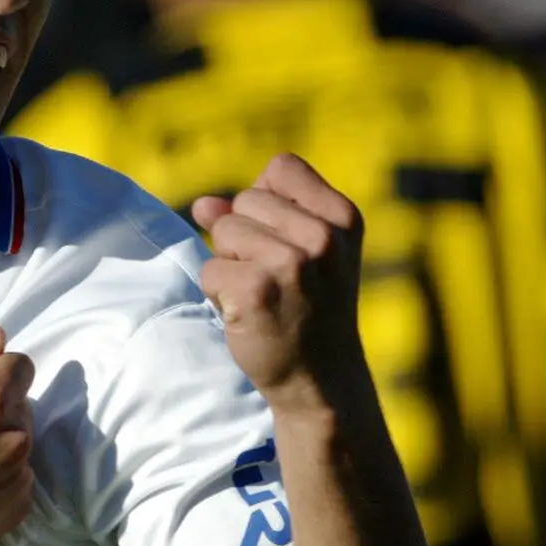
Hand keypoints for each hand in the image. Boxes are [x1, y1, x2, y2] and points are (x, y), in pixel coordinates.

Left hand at [194, 154, 366, 411]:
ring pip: (224, 230)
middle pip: (245, 199)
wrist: (320, 377)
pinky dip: (219, 292)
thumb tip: (202, 205)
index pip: (282, 167)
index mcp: (342, 216)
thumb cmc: (310, 308)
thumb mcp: (303, 252)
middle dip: (245, 237)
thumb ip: (257, 217)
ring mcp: (291, 262)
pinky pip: (210, 268)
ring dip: (231, 264)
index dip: (267, 201)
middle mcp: (323, 235)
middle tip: (277, 278)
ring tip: (264, 294)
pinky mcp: (256, 289)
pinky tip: (250, 314)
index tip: (286, 241)